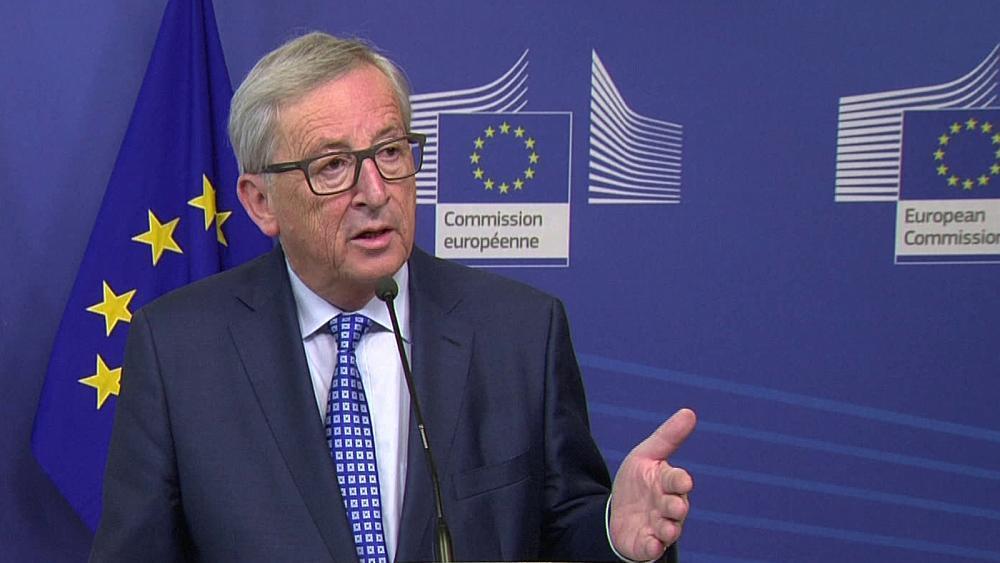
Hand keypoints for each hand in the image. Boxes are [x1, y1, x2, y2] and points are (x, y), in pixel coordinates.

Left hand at [609, 408, 695, 560]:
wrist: (617, 512)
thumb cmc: (637, 482)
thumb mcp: (646, 455)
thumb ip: (668, 436)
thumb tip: (689, 412)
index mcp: (667, 483)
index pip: (678, 481)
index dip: (680, 481)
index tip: (684, 481)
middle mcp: (668, 506)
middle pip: (676, 507)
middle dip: (676, 506)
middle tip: (676, 507)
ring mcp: (659, 526)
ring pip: (669, 529)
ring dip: (668, 529)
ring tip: (666, 528)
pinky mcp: (647, 544)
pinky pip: (652, 548)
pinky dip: (653, 547)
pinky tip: (651, 544)